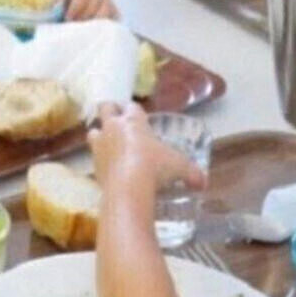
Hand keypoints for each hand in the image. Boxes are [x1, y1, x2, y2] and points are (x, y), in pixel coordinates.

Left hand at [88, 102, 205, 197]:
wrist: (128, 190)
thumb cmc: (155, 169)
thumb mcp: (179, 168)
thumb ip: (192, 173)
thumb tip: (203, 182)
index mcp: (134, 122)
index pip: (132, 106)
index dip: (135, 111)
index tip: (141, 119)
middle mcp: (114, 128)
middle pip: (106, 108)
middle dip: (111, 111)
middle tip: (118, 121)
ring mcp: (100, 146)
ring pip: (92, 130)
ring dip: (99, 134)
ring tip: (109, 144)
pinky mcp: (93, 166)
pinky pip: (93, 157)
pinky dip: (99, 160)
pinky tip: (109, 168)